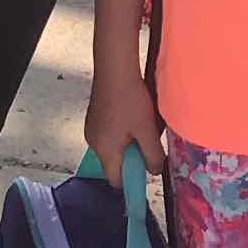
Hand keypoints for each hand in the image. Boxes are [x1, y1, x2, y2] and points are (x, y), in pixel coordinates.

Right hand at [85, 59, 166, 183]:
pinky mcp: (94, 116)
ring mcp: (91, 128)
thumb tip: (155, 171)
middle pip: (115, 162)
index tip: (146, 170)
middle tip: (148, 140)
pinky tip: (132, 113)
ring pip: (114, 146)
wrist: (114, 68)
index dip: (132, 180)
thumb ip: (153, 155)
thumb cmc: (130, 100)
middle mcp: (93, 142)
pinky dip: (122, 130)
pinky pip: (110, 132)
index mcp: (105, 150)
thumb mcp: (147, 131)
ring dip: (129, 141)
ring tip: (142, 123)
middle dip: (133, 156)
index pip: (116, 180)